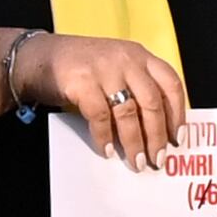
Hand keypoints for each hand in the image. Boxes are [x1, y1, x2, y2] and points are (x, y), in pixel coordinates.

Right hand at [19, 30, 190, 166]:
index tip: (178, 138)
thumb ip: (136, 88)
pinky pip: (100, 115)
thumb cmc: (82, 68)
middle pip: (152, 102)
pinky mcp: (81, 81)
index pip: (171, 84)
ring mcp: (104, 69)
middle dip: (157, 136)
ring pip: (128, 112)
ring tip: (136, 161)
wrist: (37, 57)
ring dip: (134, 142)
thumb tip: (157, 129)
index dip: (177, 114)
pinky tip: (107, 150)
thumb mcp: (117, 68)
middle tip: (158, 158)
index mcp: (140, 56)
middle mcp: (126, 59)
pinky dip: (105, 136)